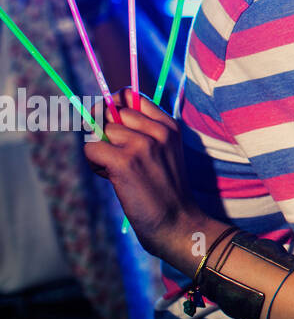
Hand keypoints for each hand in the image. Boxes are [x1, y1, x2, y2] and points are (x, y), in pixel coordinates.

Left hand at [84, 91, 207, 271]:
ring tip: (116, 170)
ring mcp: (142, 144)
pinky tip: (110, 177)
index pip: (130, 96)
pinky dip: (94, 164)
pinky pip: (91, 148)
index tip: (109, 124)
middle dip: (104, 132)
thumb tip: (104, 113)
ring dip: (99, 151)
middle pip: (110, 112)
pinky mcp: (125, 162)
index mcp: (169, 125)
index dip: (112, 107)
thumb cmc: (165, 190)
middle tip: (116, 155)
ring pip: (99, 131)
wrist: (178, 222)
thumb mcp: (165, 152)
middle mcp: (157, 130)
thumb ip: (144, 132)